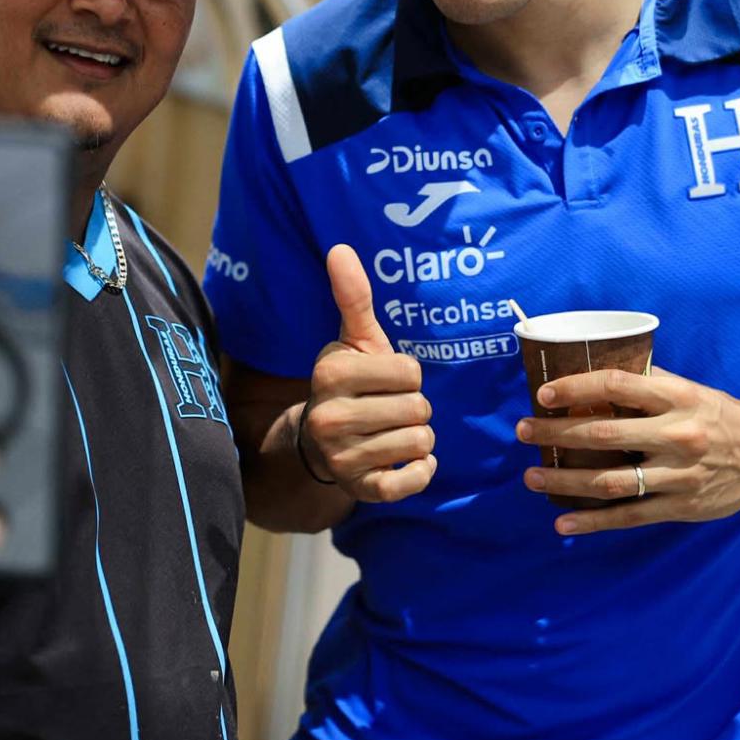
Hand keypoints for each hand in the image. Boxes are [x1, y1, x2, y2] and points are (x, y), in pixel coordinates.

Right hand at [300, 244, 437, 502]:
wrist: (319, 441)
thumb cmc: (351, 383)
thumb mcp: (353, 339)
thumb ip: (352, 296)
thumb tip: (341, 248)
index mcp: (331, 374)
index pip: (410, 371)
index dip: (406, 375)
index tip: (384, 380)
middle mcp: (331, 418)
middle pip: (418, 408)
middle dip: (414, 407)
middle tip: (389, 409)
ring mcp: (343, 458)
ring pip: (421, 442)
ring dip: (418, 437)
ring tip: (392, 432)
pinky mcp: (360, 491)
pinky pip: (413, 481)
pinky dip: (420, 471)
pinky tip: (404, 462)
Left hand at [515, 366, 739, 533]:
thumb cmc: (718, 413)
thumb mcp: (688, 389)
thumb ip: (647, 383)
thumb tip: (594, 372)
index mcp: (676, 398)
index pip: (616, 387)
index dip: (575, 388)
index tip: (544, 393)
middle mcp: (676, 436)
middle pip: (604, 435)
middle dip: (556, 433)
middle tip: (523, 431)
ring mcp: (678, 475)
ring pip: (610, 481)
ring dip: (565, 481)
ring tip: (532, 477)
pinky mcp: (680, 507)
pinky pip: (629, 516)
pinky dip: (593, 522)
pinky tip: (563, 522)